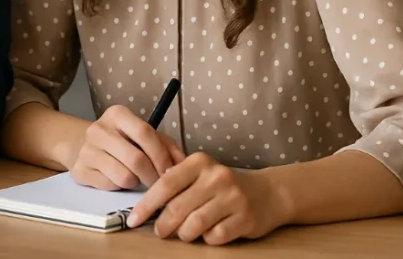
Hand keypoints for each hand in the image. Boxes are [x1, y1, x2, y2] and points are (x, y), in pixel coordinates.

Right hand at [69, 105, 185, 190]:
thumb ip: (167, 146)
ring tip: (139, 180)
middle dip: (153, 177)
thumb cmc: (124, 141)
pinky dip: (119, 188)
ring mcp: (86, 150)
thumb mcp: (146, 136)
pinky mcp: (79, 170)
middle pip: (136, 159)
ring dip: (137, 183)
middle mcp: (98, 128)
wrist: (87, 146)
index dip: (161, 156)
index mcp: (117, 114)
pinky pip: (109, 186)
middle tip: (159, 185)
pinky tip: (120, 181)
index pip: (145, 133)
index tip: (171, 172)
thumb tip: (184, 163)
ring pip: (123, 176)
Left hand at [127, 152, 288, 244]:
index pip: (166, 184)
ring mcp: (233, 197)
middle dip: (163, 224)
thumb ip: (176, 182)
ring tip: (185, 233)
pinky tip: (210, 232)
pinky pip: (215, 237)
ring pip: (195, 225)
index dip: (147, 204)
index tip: (134, 219)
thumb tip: (146, 204)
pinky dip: (207, 239)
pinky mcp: (246, 218)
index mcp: (200, 162)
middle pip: (178, 208)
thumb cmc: (224, 186)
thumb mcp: (200, 174)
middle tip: (160, 232)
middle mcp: (217, 176)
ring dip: (184, 234)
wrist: (268, 192)